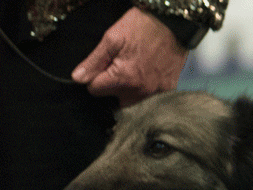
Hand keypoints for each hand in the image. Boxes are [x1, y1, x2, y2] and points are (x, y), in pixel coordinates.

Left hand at [71, 7, 187, 106]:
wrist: (174, 25)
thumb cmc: (143, 27)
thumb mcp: (113, 37)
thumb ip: (94, 60)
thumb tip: (77, 78)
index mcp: (122, 78)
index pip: (94, 90)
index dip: (94, 77)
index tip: (102, 65)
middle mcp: (139, 91)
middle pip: (114, 99)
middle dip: (112, 86)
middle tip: (119, 66)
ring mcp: (154, 93)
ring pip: (131, 101)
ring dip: (128, 90)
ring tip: (132, 71)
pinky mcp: (166, 91)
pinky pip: (148, 99)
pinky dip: (143, 90)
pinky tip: (146, 75)